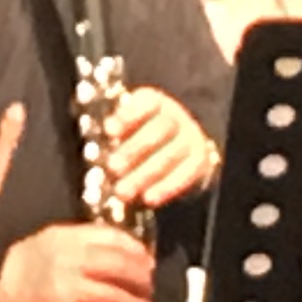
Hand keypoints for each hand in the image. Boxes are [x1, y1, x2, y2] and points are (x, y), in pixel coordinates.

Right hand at [0, 222, 159, 301]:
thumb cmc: (23, 266)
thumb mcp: (51, 239)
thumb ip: (86, 239)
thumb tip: (130, 250)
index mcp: (66, 238)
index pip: (113, 239)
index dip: (137, 251)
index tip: (148, 260)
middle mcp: (68, 261)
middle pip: (121, 267)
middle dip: (143, 279)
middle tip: (150, 287)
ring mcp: (67, 290)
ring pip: (116, 297)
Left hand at [99, 86, 220, 210]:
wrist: (179, 154)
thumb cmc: (139, 139)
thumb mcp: (126, 130)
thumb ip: (115, 133)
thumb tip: (101, 139)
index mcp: (154, 101)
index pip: (146, 102)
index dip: (129, 115)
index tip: (110, 131)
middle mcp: (176, 116)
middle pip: (159, 129)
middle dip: (134, 149)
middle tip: (113, 167)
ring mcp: (191, 137)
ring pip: (171, 154)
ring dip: (145, 175)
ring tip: (123, 192)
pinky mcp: (200, 161)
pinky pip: (187, 174)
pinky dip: (167, 188)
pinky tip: (148, 199)